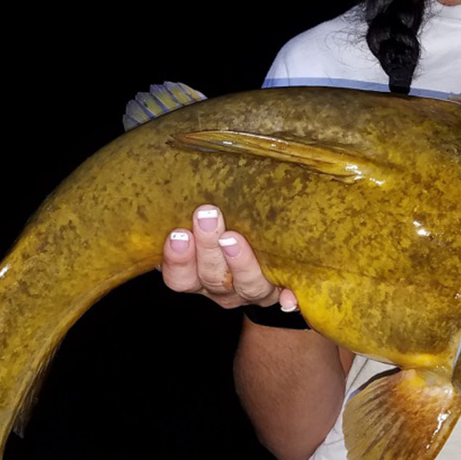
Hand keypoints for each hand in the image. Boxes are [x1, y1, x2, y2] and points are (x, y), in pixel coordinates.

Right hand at [161, 204, 297, 311]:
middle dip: (207, 248)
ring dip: (239, 262)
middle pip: (210, 277)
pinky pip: (284, 298)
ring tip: (233, 238)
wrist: (261, 261)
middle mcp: (221, 287)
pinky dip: (286, 298)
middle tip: (206, 216)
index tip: (177, 234)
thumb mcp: (200, 224)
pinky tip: (288, 297)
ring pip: (245, 285)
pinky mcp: (279, 291)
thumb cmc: (223, 227)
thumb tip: (172, 160)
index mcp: (196, 276)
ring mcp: (250, 290)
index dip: (177, 260)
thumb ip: (191, 210)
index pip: (179, 278)